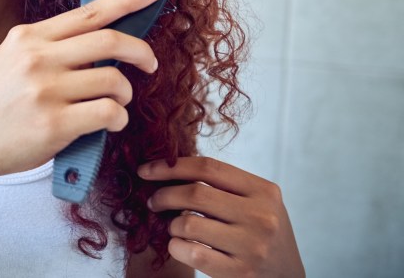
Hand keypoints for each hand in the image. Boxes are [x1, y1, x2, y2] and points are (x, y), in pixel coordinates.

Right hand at [0, 0, 161, 182]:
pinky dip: (118, 119)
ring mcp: (45, 90)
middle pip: (110, 40)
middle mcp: (37, 58)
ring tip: (116, 104)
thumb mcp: (9, 60)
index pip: (89, 12)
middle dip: (141, 51)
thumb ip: (47, 48)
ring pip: (114, 80)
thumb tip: (98, 43)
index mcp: (28, 37)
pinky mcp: (54, 124)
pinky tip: (110, 123)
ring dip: (125, 94)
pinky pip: (108, 113)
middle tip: (150, 64)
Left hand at [139, 156, 304, 277]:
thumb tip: (167, 166)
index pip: (208, 167)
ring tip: (173, 227)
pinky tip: (177, 246)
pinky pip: (193, 253)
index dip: (170, 166)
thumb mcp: (255, 201)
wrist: (288, 277)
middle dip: (163, 195)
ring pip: (189, 224)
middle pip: (195, 193)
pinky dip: (175, 247)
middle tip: (153, 201)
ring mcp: (252, 245)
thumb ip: (223, 184)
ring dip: (171, 225)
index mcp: (263, 190)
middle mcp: (261, 216)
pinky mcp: (241, 272)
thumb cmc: (261, 232)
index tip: (145, 169)